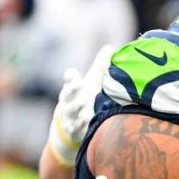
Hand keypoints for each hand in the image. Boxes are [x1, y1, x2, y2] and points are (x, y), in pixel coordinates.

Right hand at [47, 45, 112, 164]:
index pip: (69, 80)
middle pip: (67, 95)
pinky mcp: (74, 130)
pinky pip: (77, 129)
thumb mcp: (91, 83)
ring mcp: (70, 116)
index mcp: (72, 89)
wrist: (70, 126)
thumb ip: (100, 67)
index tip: (74, 74)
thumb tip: (110, 47)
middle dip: (72, 90)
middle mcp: (68, 101)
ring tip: (85, 107)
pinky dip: (81, 126)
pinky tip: (88, 123)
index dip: (70, 77)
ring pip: (72, 113)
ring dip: (78, 110)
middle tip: (80, 86)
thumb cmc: (84, 98)